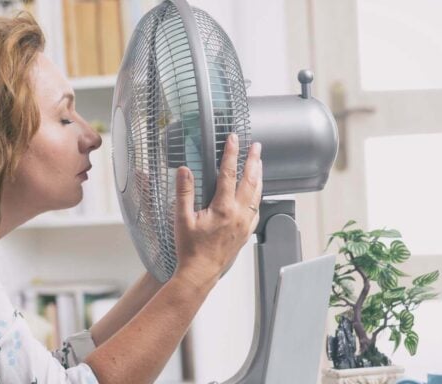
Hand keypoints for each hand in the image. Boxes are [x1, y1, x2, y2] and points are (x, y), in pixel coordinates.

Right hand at [173, 134, 262, 288]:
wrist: (200, 273)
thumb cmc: (190, 249)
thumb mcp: (181, 218)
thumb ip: (184, 192)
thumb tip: (184, 170)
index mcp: (223, 208)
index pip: (229, 173)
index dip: (232, 153)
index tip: (234, 138)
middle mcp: (238, 215)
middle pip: (250, 181)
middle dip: (253, 160)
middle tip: (256, 146)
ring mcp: (244, 225)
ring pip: (257, 195)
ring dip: (259, 176)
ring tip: (259, 163)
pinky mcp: (246, 233)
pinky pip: (257, 210)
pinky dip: (258, 196)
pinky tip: (256, 193)